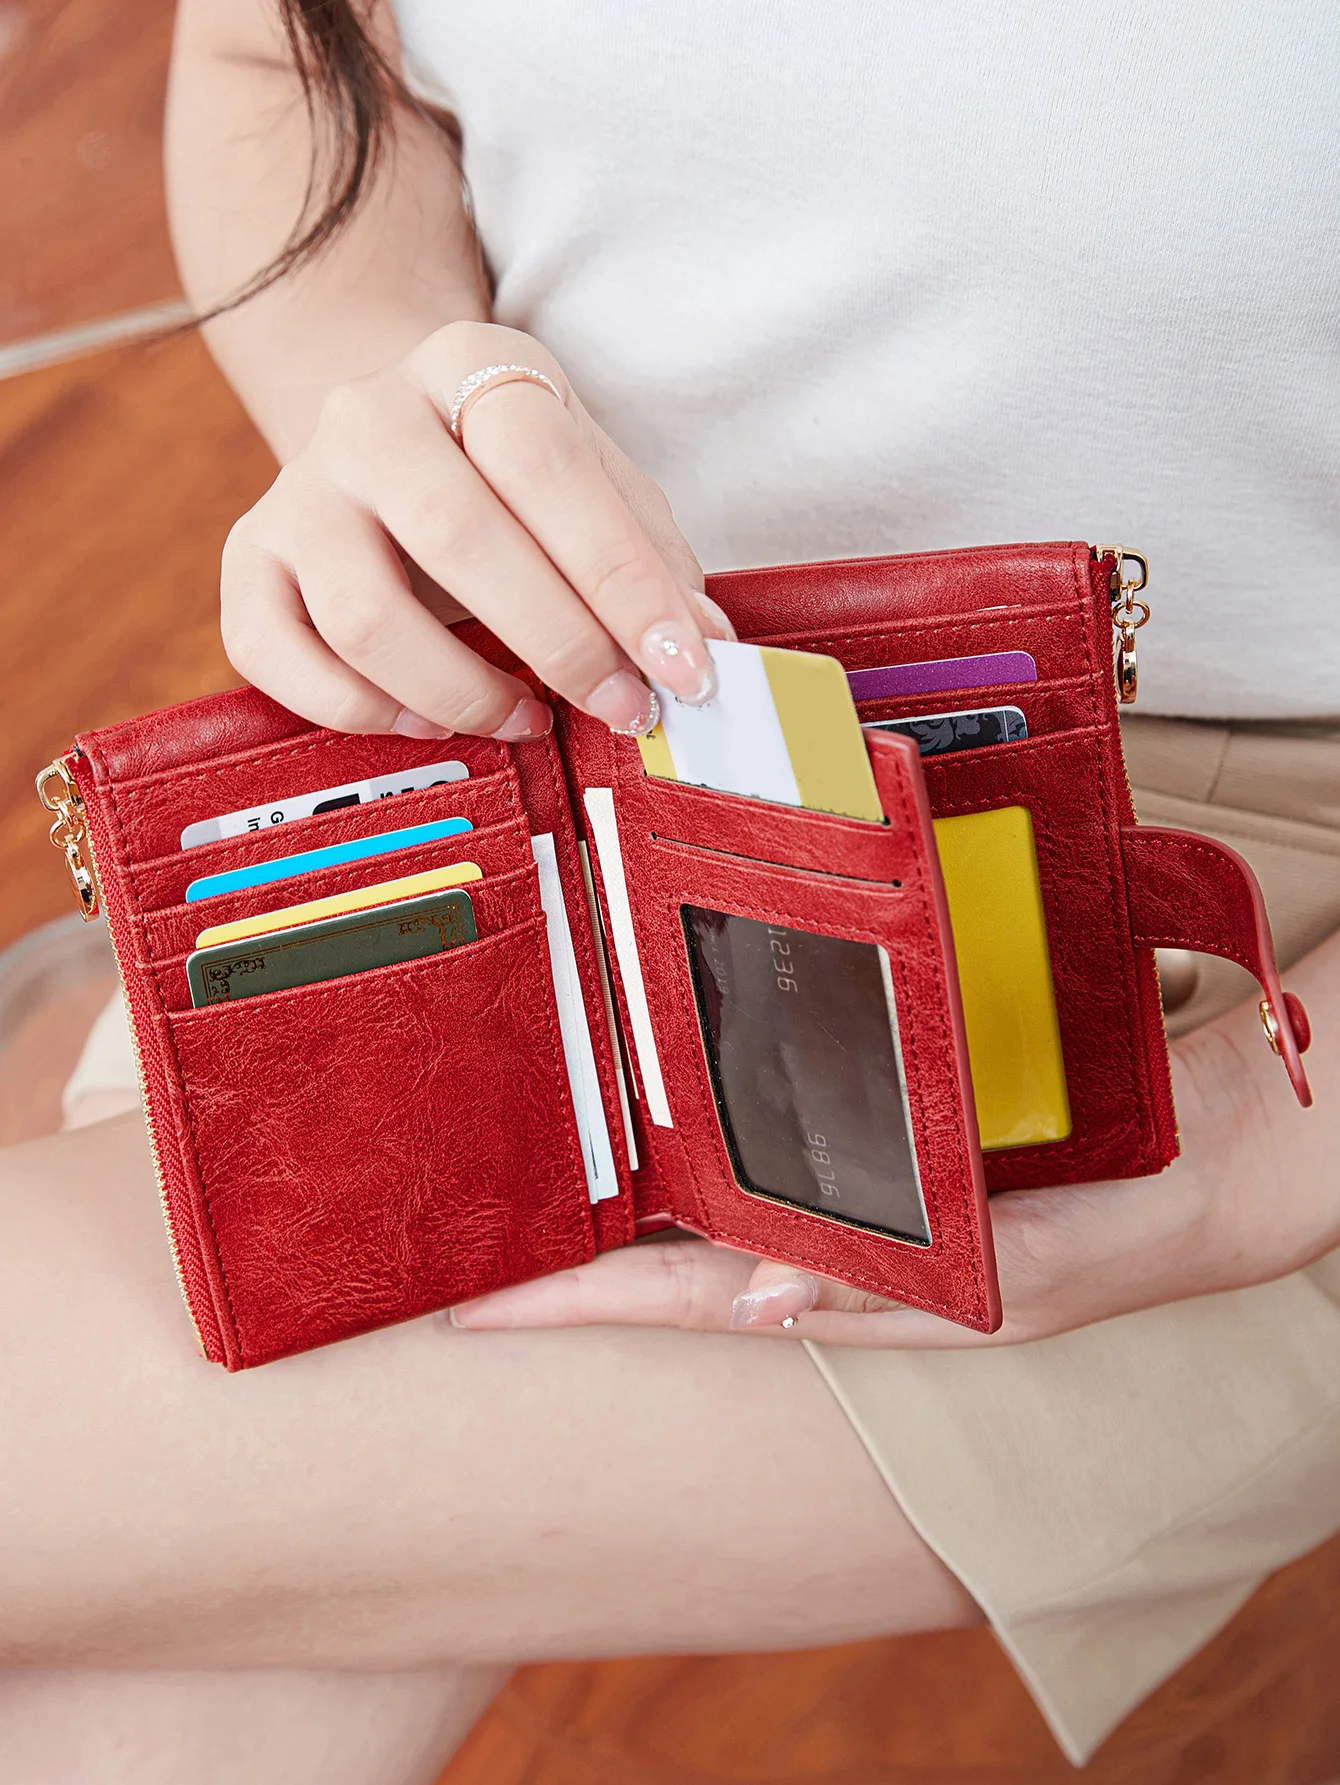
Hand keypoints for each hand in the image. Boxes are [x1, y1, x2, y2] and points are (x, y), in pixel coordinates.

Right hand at [221, 321, 734, 739]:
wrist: (384, 446)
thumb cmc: (509, 478)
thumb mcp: (592, 479)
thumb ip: (650, 553)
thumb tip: (704, 645)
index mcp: (465, 365)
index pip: (548, 466)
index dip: (623, 579)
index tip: (685, 666)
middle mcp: (365, 415)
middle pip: (457, 536)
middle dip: (558, 643)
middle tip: (622, 707)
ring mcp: (296, 491)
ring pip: (365, 616)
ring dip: (462, 693)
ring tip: (526, 719)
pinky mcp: (249, 563)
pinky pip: (284, 659)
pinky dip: (366, 712)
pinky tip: (431, 721)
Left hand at [451, 933, 1339, 1346]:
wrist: (1212, 1164)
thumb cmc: (1126, 1229)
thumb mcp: (1020, 1273)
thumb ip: (895, 1287)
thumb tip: (758, 1304)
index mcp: (856, 1288)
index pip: (683, 1303)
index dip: (579, 1309)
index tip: (475, 1308)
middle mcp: (835, 1247)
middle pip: (671, 1256)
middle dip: (568, 1259)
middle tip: (460, 1239)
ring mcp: (853, 1198)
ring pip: (711, 1198)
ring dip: (624, 1192)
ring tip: (529, 1175)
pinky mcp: (879, 1148)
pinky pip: (771, 1145)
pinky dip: (708, 1139)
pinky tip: (659, 1115)